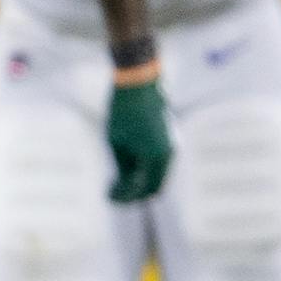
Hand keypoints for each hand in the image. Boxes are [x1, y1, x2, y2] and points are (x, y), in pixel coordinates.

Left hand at [106, 77, 171, 202]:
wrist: (140, 82)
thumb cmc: (123, 110)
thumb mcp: (116, 142)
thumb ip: (122, 167)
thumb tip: (124, 185)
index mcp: (156, 158)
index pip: (145, 190)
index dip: (127, 198)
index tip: (109, 197)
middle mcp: (169, 154)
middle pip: (155, 187)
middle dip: (134, 193)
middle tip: (111, 193)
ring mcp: (172, 146)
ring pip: (158, 176)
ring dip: (139, 182)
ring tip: (115, 180)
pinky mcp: (169, 139)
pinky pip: (158, 163)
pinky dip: (144, 170)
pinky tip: (125, 167)